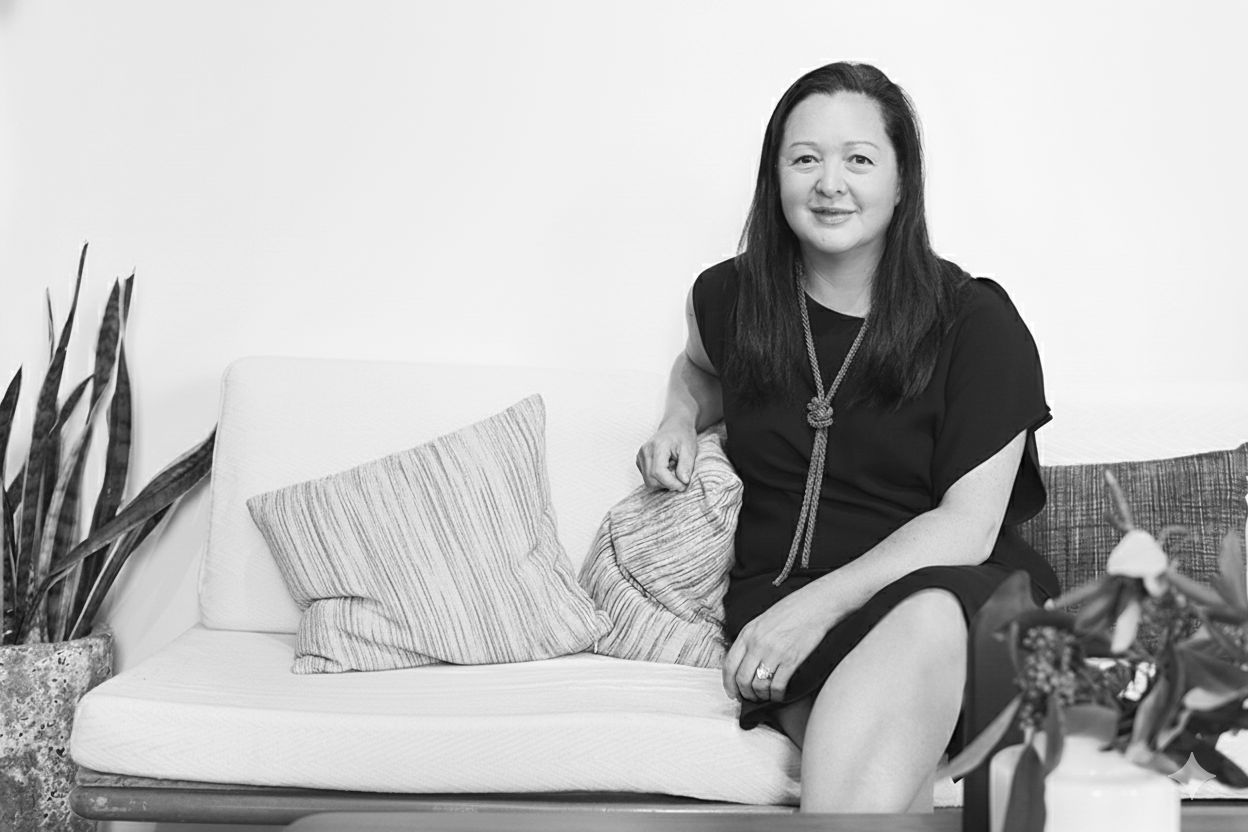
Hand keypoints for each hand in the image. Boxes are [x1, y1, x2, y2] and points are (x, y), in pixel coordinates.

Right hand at [635, 424, 696, 490]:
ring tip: (674, 471)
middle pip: (651, 479)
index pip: (658, 472)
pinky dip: (658, 479)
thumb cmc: (683, 437)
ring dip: (663, 482)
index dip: (671, 483)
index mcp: (657, 446)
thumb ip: (686, 466)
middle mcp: (645, 451)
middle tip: (681, 480)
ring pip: (648, 481)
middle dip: (668, 484)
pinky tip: (667, 470)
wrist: (675, 427)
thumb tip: (683, 481)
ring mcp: (640, 456)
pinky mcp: (639, 461)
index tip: (684, 486)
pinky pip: (647, 478)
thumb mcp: (689, 450)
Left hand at [722, 586, 842, 702]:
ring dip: (761, 696)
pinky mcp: (791, 660)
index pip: (729, 665)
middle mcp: (757, 644)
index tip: (733, 693)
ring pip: (758, 686)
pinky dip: (777, 695)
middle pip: (742, 679)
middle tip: (752, 698)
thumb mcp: (762, 621)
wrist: (816, 605)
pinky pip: (777, 686)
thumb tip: (744, 663)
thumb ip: (751, 640)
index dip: (728, 684)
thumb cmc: (791, 610)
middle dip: (745, 694)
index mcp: (747, 633)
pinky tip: (779, 694)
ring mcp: (773, 652)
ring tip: (766, 696)